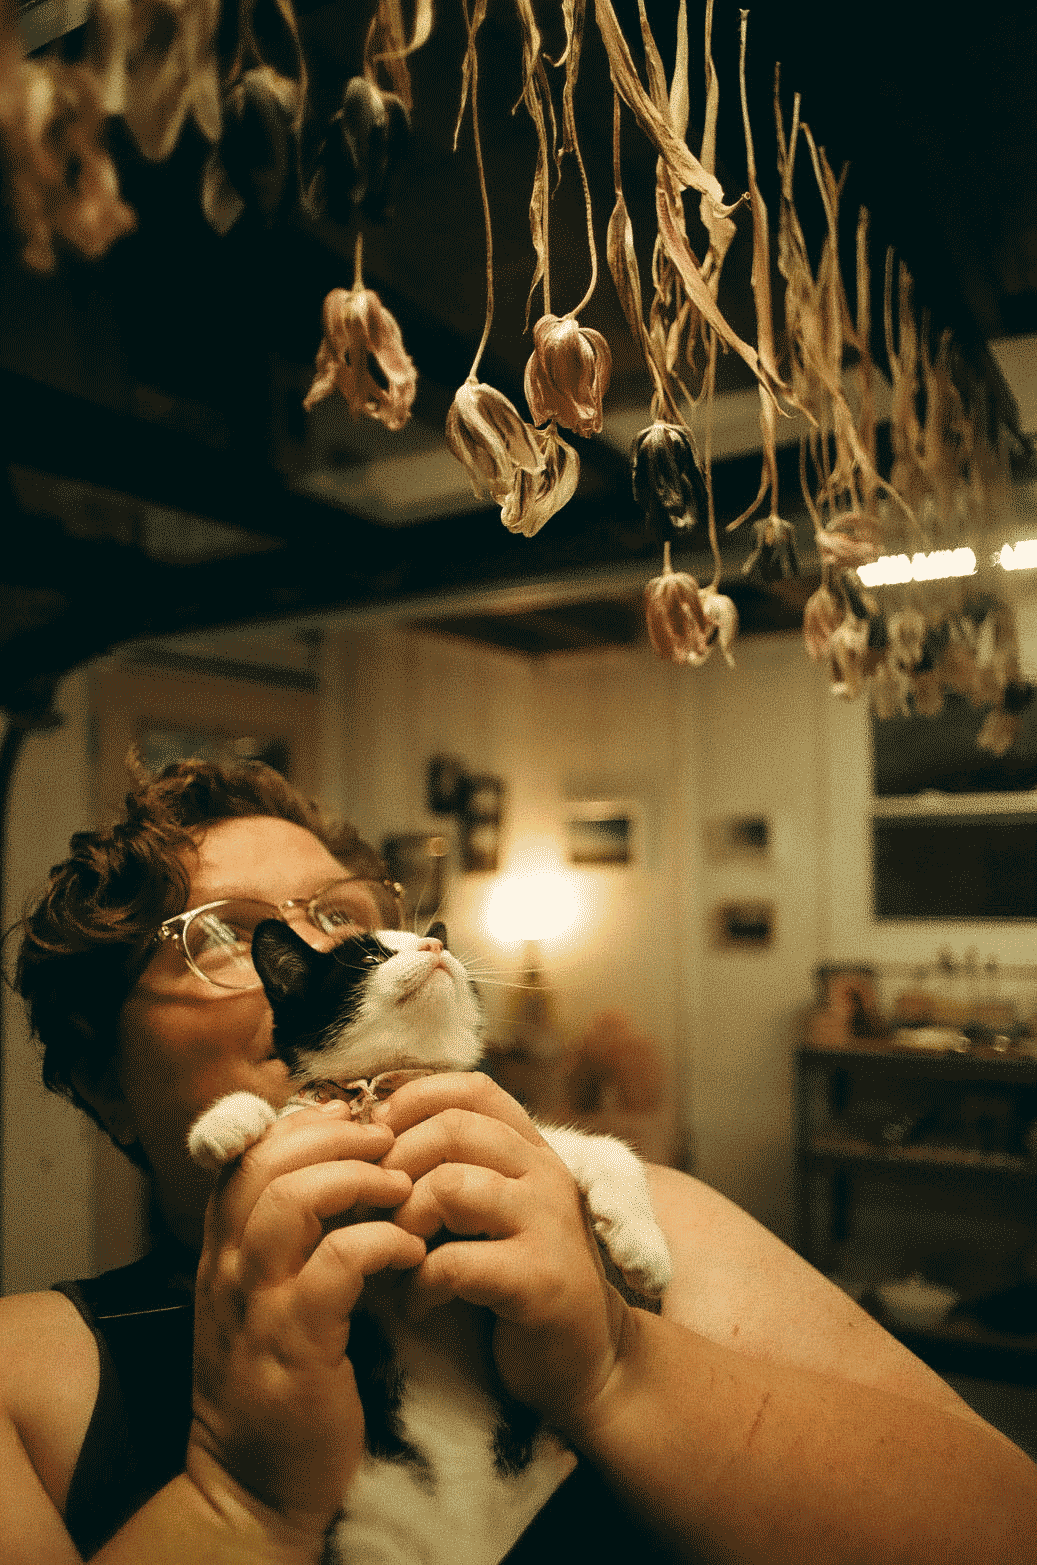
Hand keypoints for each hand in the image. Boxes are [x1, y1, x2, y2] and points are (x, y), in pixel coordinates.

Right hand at [188, 1103, 425, 1537]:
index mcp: (223, 1250)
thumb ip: (288, 1234)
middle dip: (336, 1135)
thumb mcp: (268, 1296)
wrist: (254, 1488)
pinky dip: (379, 1242)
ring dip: (357, 1178)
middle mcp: (228, 1268)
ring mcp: (256, 1306)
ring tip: (402, 1186)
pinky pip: (335, 1266)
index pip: (247, 1152)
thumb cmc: (278, 1380)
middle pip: (267, 1161)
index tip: (353, 1115)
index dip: (302, 1121)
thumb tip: (338, 1159)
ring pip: (290, 1201)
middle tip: (388, 1139)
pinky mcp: (295, 1348)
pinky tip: (410, 1249)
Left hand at [372, 1073, 628, 1438]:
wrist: (586, 1358)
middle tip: (375, 1209)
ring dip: (406, 1223)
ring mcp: (548, 1223)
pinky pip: (458, 1262)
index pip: (472, 1089)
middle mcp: (546, 1173)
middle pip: (452, 1128)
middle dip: (396, 1164)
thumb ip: (454, 1170)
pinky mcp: (541, 1278)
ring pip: (451, 1186)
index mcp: (531, 1149)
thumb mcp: (490, 1211)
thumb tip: (373, 1140)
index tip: (378, 1138)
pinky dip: (422, 1284)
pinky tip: (418, 1304)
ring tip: (396, 1256)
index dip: (415, 1099)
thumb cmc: (516, 1278)